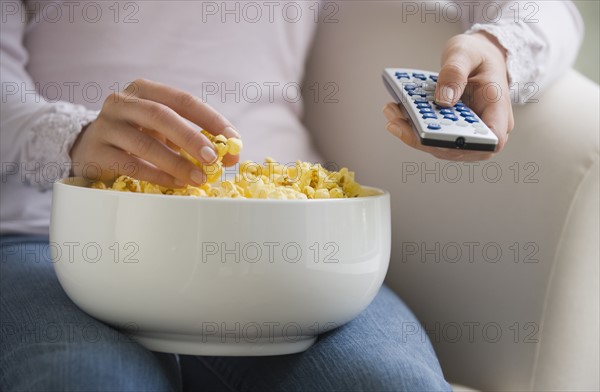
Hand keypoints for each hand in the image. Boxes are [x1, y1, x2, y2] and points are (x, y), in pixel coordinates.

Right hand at [70, 78, 240, 186]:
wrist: (90, 148)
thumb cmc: (138, 137)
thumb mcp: (164, 130)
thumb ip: (194, 137)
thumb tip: (232, 155)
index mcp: (145, 90)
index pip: (184, 100)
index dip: (211, 120)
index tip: (234, 140)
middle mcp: (122, 102)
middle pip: (162, 116)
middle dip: (192, 138)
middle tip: (214, 159)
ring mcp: (106, 126)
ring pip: (145, 144)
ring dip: (177, 163)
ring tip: (198, 178)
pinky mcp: (96, 151)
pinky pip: (131, 165)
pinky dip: (157, 176)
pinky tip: (176, 184)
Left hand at [383, 32, 514, 160]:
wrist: (476, 57)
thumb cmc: (477, 55)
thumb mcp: (466, 53)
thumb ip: (455, 73)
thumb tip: (443, 100)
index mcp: (498, 110)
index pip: (491, 139)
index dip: (467, 144)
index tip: (437, 134)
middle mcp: (484, 129)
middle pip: (457, 147)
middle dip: (424, 138)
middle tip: (396, 121)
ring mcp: (466, 134)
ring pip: (439, 145)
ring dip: (412, 133)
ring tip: (391, 112)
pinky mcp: (450, 132)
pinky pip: (431, 135)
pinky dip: (412, 127)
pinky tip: (396, 111)